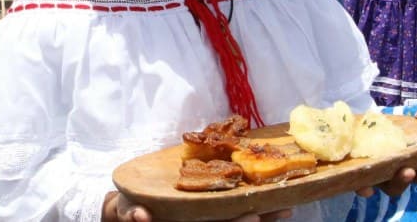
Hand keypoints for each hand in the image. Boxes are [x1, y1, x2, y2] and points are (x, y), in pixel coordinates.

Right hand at [104, 192, 290, 221]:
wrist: (132, 208)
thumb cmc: (131, 209)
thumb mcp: (127, 211)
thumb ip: (132, 214)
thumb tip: (141, 218)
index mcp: (188, 221)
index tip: (253, 215)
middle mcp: (202, 221)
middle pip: (234, 221)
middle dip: (260, 218)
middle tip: (282, 208)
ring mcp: (208, 216)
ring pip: (240, 216)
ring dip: (266, 214)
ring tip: (288, 206)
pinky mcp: (211, 205)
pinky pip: (235, 204)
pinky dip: (256, 201)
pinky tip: (275, 196)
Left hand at [355, 106, 416, 198]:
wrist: (352, 133)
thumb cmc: (381, 132)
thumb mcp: (397, 125)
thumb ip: (414, 121)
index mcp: (404, 165)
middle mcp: (391, 176)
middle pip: (405, 185)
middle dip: (409, 179)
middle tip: (410, 171)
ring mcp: (374, 179)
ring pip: (389, 189)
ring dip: (395, 184)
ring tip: (396, 173)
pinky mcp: (356, 179)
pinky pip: (360, 188)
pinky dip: (364, 189)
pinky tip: (366, 187)